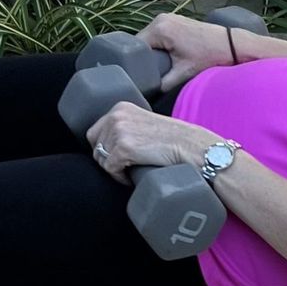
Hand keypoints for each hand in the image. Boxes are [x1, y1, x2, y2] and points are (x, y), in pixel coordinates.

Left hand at [85, 103, 221, 186]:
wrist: (191, 146)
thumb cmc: (175, 139)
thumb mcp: (146, 122)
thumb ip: (128, 126)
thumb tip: (110, 145)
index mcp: (120, 108)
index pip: (95, 132)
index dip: (104, 148)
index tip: (118, 158)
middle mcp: (116, 116)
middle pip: (96, 146)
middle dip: (108, 159)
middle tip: (125, 167)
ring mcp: (118, 131)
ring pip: (101, 159)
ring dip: (115, 169)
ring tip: (131, 172)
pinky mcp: (123, 148)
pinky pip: (110, 169)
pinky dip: (120, 177)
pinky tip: (132, 177)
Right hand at [136, 12, 238, 92]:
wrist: (231, 45)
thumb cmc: (210, 56)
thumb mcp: (183, 74)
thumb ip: (163, 84)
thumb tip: (149, 93)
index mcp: (159, 29)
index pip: (134, 46)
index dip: (134, 63)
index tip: (138, 75)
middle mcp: (160, 19)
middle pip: (141, 41)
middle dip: (142, 57)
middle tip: (147, 73)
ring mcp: (168, 17)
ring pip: (150, 37)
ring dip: (151, 51)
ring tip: (155, 66)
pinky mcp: (175, 20)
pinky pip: (159, 34)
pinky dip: (159, 45)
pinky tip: (164, 57)